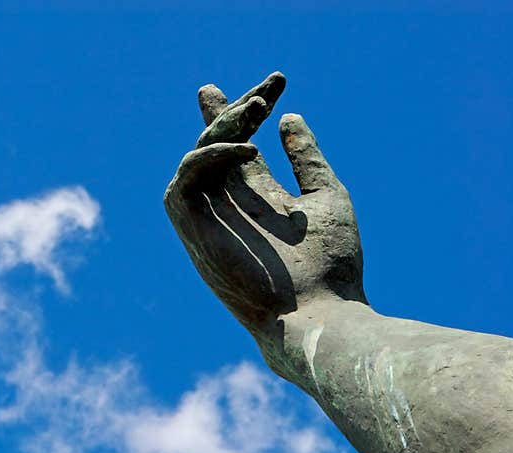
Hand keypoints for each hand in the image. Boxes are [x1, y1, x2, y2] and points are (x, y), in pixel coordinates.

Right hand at [163, 72, 366, 338]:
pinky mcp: (193, 231)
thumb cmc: (329, 264)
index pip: (242, 146)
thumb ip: (305, 158)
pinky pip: (183, 183)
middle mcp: (229, 207)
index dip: (250, 111)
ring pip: (197, 158)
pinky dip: (209, 158)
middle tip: (262, 90)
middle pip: (214, 147)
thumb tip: (291, 117)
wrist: (317, 311)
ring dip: (222, 127)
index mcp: (259, 200)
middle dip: (229, 111)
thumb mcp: (325, 196)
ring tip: (258, 109)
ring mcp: (209, 219)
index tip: (279, 81)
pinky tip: (248, 149)